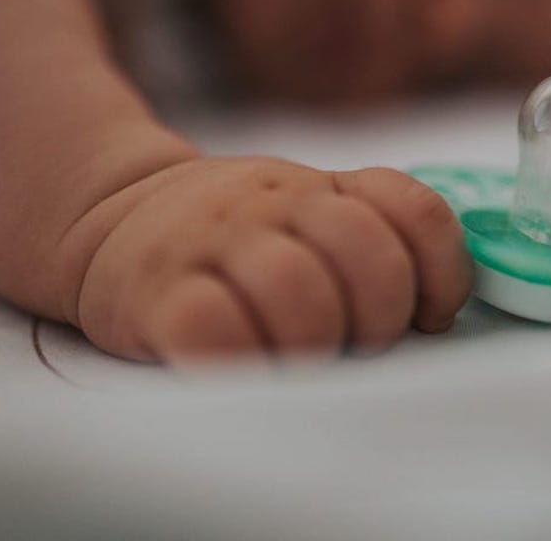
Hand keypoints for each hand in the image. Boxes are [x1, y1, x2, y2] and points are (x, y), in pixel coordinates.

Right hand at [70, 157, 472, 361]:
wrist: (108, 218)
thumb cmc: (229, 237)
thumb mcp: (302, 210)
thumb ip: (370, 236)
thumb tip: (435, 313)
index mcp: (319, 188)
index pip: (411, 208)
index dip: (441, 269)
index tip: (428, 315)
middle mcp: (271, 204)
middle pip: (365, 250)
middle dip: (379, 314)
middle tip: (356, 343)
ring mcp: (213, 242)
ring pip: (296, 286)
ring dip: (315, 339)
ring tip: (299, 358)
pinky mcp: (156, 292)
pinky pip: (212, 326)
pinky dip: (242, 356)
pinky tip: (244, 363)